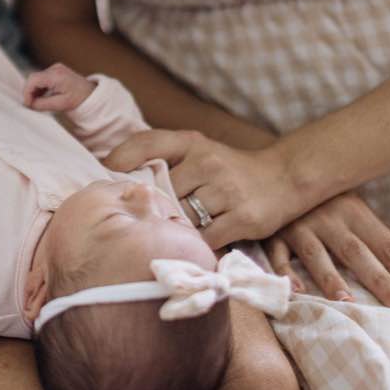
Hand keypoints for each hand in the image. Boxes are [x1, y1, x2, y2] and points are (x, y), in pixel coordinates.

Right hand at [23, 62, 94, 112]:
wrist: (92, 94)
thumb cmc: (79, 99)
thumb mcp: (61, 105)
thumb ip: (43, 104)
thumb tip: (30, 104)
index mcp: (56, 75)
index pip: (33, 79)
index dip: (27, 92)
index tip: (27, 104)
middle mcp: (55, 68)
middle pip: (34, 78)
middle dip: (30, 92)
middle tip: (32, 105)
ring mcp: (55, 68)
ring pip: (37, 78)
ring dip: (35, 91)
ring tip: (38, 103)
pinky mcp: (56, 71)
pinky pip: (42, 78)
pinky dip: (40, 88)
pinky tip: (43, 97)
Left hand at [104, 128, 300, 247]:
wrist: (283, 177)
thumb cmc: (229, 168)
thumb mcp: (197, 150)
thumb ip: (161, 155)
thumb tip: (113, 170)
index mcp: (193, 143)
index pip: (149, 143)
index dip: (123, 158)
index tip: (106, 173)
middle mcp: (209, 162)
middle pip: (161, 193)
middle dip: (151, 208)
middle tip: (144, 220)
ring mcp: (227, 190)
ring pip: (182, 219)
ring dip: (175, 230)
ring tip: (173, 234)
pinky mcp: (243, 218)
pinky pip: (206, 240)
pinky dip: (196, 247)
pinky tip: (194, 246)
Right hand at [264, 192, 389, 313]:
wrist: (278, 171)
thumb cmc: (325, 198)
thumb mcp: (356, 211)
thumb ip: (382, 239)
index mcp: (356, 213)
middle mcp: (331, 218)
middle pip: (359, 253)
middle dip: (381, 280)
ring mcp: (300, 225)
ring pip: (317, 253)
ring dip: (331, 278)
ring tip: (349, 303)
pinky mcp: (274, 232)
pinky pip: (278, 253)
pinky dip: (285, 271)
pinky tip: (296, 291)